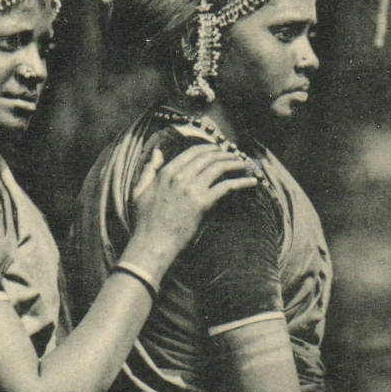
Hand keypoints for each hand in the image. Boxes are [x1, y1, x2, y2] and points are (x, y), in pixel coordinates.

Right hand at [128, 144, 257, 263]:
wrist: (152, 243)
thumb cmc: (144, 221)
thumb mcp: (139, 191)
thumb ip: (148, 170)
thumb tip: (158, 152)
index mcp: (166, 173)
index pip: (192, 152)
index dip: (209, 148)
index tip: (218, 150)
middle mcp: (180, 177)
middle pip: (208, 157)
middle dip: (225, 154)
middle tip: (234, 156)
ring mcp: (191, 189)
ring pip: (219, 168)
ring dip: (235, 164)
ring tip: (244, 165)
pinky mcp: (203, 203)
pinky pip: (227, 187)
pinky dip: (241, 182)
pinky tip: (251, 182)